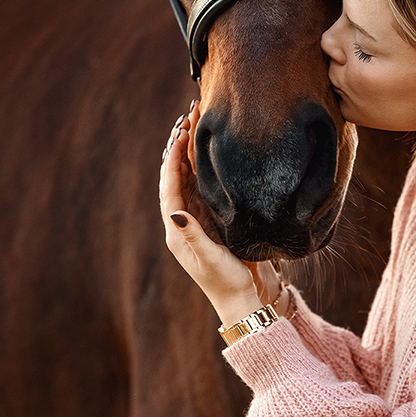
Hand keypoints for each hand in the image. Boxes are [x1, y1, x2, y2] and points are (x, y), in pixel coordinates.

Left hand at [159, 102, 265, 326]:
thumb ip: (194, 236)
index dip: (173, 157)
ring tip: (195, 123)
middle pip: (176, 175)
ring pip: (188, 177)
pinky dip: (203, 164)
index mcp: (177, 230)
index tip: (180, 131)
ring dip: (190, 151)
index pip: (170, 185)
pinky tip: (210, 148)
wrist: (245, 300)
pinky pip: (203, 185)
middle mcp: (184, 221)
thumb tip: (176, 214)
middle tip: (188, 116)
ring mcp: (198, 218)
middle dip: (179, 145)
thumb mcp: (211, 260)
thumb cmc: (228, 283)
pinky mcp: (213, 219)